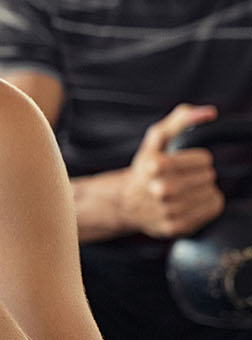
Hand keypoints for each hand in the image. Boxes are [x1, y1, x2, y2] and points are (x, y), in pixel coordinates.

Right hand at [122, 103, 221, 237]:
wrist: (126, 204)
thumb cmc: (147, 168)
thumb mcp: (158, 140)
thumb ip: (182, 120)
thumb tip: (210, 113)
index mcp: (155, 165)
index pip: (204, 159)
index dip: (196, 159)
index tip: (182, 163)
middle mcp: (161, 189)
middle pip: (208, 176)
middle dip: (199, 175)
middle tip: (181, 179)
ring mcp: (169, 210)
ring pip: (212, 192)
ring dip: (202, 190)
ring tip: (185, 191)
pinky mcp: (177, 226)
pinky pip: (213, 208)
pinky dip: (206, 204)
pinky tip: (189, 203)